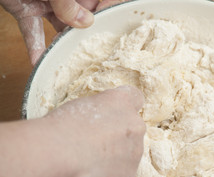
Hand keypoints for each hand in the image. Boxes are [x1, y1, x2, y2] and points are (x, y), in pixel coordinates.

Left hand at [0, 0, 127, 65]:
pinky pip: (34, 30)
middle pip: (84, 17)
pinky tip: (38, 61)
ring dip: (62, 44)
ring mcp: (48, 3)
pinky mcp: (28, 9)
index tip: (112, 29)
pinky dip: (35, 46)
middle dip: (87, 35)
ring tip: (68, 60)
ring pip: (61, 27)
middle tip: (91, 53)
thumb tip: (84, 22)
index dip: (110, 11)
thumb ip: (67, 1)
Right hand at [47, 86, 145, 176]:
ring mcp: (135, 153)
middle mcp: (135, 126)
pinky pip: (120, 175)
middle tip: (95, 144)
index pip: (135, 98)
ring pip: (128, 154)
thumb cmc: (61, 127)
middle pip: (132, 129)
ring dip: (114, 158)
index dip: (124, 108)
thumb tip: (102, 120)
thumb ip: (101, 109)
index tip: (113, 116)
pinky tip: (89, 175)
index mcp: (123, 102)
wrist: (58, 157)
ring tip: (88, 162)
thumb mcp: (81, 105)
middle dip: (118, 136)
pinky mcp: (127, 176)